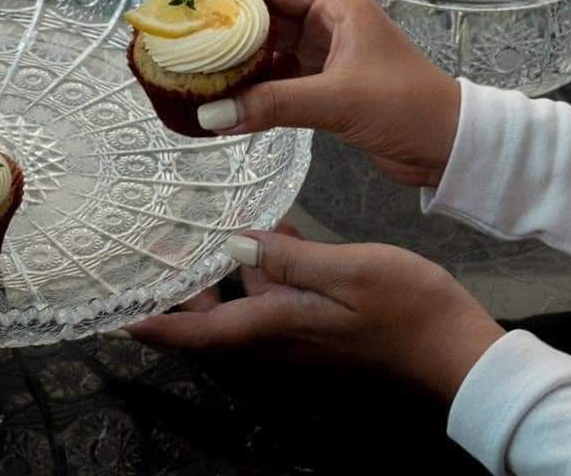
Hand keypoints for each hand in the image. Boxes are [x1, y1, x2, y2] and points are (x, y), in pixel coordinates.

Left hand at [127, 224, 503, 402]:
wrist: (458, 346)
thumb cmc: (406, 307)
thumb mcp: (348, 272)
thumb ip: (289, 259)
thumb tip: (232, 245)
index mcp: (278, 324)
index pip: (200, 333)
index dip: (154, 325)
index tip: (113, 314)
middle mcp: (280, 332)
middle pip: (212, 317)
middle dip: (177, 289)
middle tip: (146, 252)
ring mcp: (300, 326)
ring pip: (242, 299)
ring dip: (218, 269)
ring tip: (194, 225)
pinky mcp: (319, 317)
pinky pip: (274, 290)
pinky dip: (262, 262)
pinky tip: (269, 226)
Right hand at [197, 0, 460, 186]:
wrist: (452, 147)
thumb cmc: (407, 108)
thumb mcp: (336, 100)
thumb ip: (271, 104)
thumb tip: (210, 115)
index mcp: (337, 4)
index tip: (194, 12)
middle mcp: (328, 21)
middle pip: (264, 13)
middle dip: (227, 31)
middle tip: (188, 48)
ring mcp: (326, 52)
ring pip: (269, 48)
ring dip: (239, 62)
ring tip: (201, 76)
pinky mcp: (325, 83)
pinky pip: (278, 77)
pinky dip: (255, 88)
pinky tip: (230, 103)